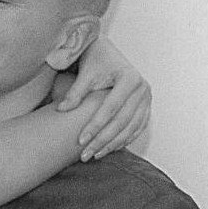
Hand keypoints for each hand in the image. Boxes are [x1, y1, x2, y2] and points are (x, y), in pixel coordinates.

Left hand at [55, 36, 151, 159]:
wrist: (107, 53)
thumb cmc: (96, 60)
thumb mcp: (86, 74)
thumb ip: (75, 92)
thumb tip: (61, 109)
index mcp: (129, 78)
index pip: (111, 108)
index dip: (95, 126)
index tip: (80, 140)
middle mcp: (143, 88)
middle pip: (122, 121)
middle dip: (103, 141)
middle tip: (86, 155)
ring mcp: (147, 99)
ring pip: (131, 128)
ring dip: (113, 145)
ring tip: (95, 155)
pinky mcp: (146, 106)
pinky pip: (137, 128)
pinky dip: (125, 140)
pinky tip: (110, 149)